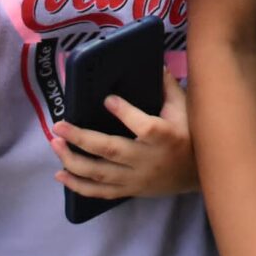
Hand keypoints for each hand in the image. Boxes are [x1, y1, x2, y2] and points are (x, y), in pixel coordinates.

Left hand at [54, 68, 197, 199]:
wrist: (199, 176)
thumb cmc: (191, 136)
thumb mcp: (185, 109)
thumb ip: (168, 88)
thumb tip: (154, 64)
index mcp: (165, 137)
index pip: (144, 126)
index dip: (125, 113)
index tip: (107, 99)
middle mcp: (148, 160)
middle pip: (111, 151)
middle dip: (81, 138)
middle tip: (59, 126)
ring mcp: (137, 178)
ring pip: (100, 173)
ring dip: (73, 160)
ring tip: (55, 145)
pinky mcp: (129, 190)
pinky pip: (100, 192)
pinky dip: (78, 186)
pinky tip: (60, 174)